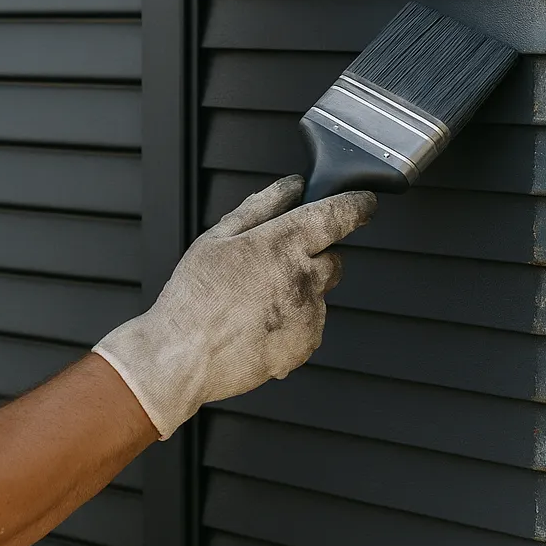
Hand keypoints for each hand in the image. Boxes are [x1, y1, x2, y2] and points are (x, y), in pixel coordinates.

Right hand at [92, 175, 375, 438]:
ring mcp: (308, 315)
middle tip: (273, 265)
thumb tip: (291, 186)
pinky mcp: (306, 345)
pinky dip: (293, 322)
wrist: (183, 358)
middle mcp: (303, 278)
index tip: (363, 203)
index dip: (357, 205)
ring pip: (320, 294)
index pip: (339, 215)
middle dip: (315, 256)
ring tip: (255, 302)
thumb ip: (260, 206)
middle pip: (334, 258)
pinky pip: (311, 325)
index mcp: (282, 244)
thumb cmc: (193, 298)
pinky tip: (258, 324)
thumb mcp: (217, 238)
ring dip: (300, 292)